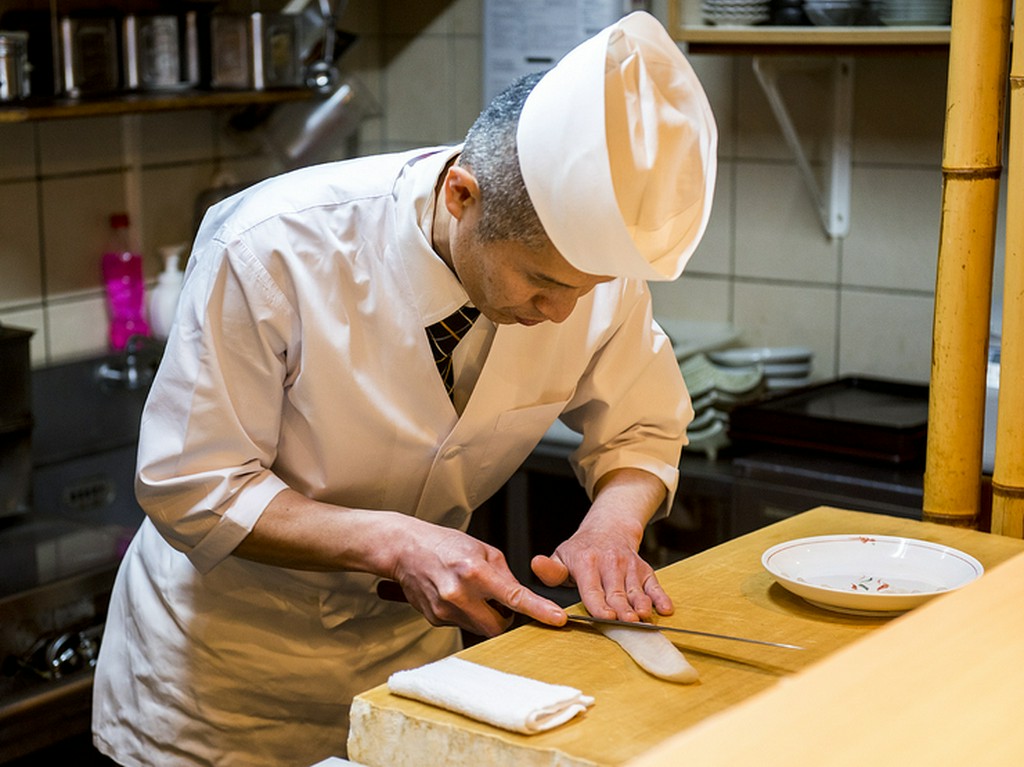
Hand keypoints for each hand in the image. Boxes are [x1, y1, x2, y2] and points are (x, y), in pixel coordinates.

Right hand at [390, 520, 565, 636]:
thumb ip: (504, 575)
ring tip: (472, 593)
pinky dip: (466, 615)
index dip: (538, 610)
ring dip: (484, 616)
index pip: (514, 597)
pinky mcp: (434, 619)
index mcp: (475, 571)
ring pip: (479, 628)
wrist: (405, 549)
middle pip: (497, 625)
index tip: (557, 619)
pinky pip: (461, 625)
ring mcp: (444, 609)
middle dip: (504, 618)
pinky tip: (454, 595)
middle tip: (498, 601)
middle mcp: (459, 593)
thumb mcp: (482, 550)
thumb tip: (521, 598)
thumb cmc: (444, 545)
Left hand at [530, 468, 673, 621]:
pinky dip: (661, 596)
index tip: (605, 617)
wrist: (609, 529)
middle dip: (622, 608)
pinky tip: (665, 609)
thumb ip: (550, 569)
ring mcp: (629, 566)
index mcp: (587, 562)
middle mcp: (610, 563)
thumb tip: (536, 564)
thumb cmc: (582, 551)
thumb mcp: (561, 556)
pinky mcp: (644, 570)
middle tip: (627, 623)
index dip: (599, 604)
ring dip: (641, 604)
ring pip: (636, 589)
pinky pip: (654, 584)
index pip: (592, 588)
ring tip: (644, 618)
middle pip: (616, 592)